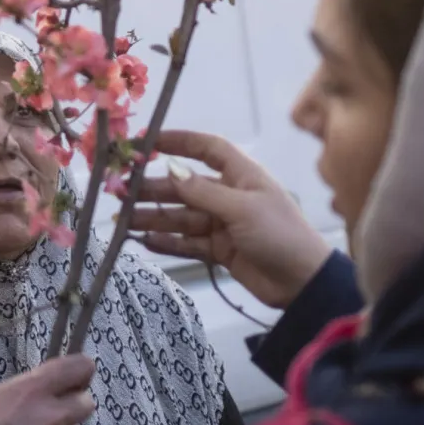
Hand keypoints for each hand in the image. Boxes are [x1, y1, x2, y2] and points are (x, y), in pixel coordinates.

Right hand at [128, 129, 332, 308]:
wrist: (302, 283)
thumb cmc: (279, 234)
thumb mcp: (241, 208)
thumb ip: (203, 192)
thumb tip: (170, 169)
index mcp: (242, 175)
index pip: (207, 149)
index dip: (178, 142)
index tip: (146, 143)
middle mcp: (229, 195)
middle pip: (185, 186)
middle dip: (154, 188)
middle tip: (121, 191)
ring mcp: (223, 224)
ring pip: (181, 216)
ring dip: (153, 217)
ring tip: (122, 220)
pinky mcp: (220, 250)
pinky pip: (187, 242)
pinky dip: (166, 241)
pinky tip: (144, 240)